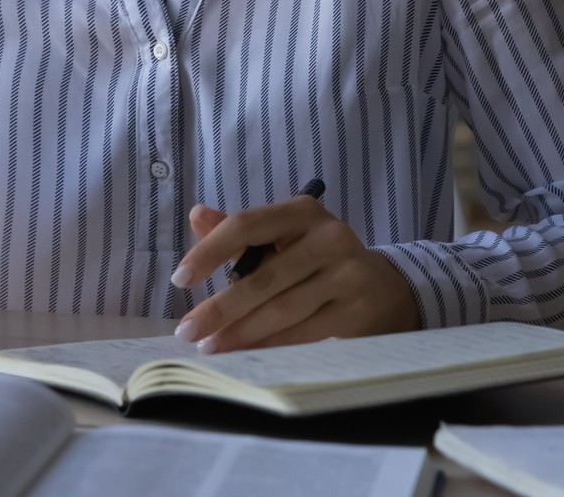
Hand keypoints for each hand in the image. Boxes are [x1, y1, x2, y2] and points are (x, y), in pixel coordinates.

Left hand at [169, 196, 421, 352]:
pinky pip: (303, 332)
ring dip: (241, 332)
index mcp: (302, 212)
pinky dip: (270, 344)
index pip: (247, 225)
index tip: (180, 278)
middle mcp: (328, 236)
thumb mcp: (284, 238)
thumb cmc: (318, 260)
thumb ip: (241, 231)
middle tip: (189, 330)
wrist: (383, 288)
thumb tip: (197, 215)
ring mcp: (346, 274)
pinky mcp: (356, 310)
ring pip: (281, 309)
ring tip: (211, 346)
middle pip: (262, 276)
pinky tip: (246, 353)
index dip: (210, 251)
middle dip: (220, 307)